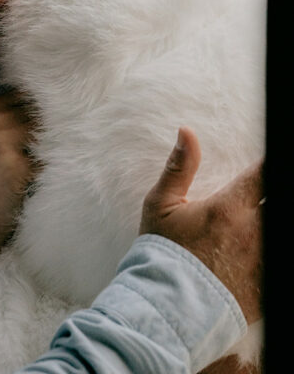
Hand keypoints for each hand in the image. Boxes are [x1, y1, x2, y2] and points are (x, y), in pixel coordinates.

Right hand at [140, 127, 263, 324]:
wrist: (166, 309)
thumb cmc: (162, 254)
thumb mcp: (160, 205)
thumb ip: (179, 167)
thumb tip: (186, 132)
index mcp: (227, 209)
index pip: (263, 175)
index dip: (268, 167)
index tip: (267, 166)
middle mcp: (251, 233)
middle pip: (277, 203)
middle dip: (274, 196)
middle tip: (264, 198)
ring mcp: (262, 261)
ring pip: (282, 229)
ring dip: (274, 220)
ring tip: (262, 222)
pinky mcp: (266, 288)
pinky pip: (279, 261)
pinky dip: (275, 254)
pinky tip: (262, 251)